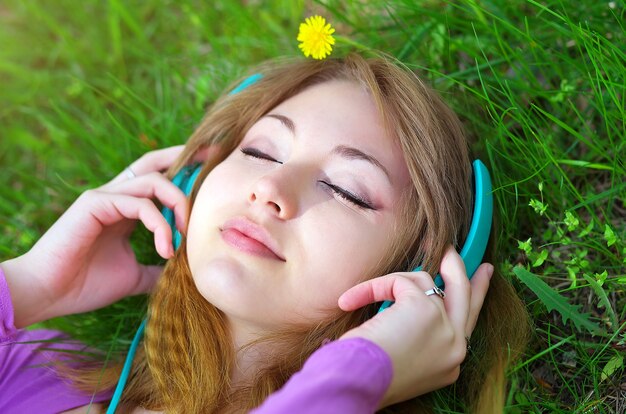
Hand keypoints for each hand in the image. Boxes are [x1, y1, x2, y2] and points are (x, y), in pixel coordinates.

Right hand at [1, 145, 207, 327]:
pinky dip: (160, 224)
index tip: (212, 172)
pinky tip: (166, 248)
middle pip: (155, 163)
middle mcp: (116, 196)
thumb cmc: (85, 285)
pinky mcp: (94, 204)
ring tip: (187, 236)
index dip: (184, 172)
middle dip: (186, 157)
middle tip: (215, 156)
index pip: (159, 180)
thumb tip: (182, 277)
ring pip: (154, 181)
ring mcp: (105, 196)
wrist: (47, 295)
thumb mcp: (133, 277)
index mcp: (125, 209)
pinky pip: (140, 203)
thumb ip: (156, 270)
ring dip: (179, 204)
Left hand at [337, 247, 492, 407]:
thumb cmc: (369, 376)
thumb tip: (406, 310)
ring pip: (425, 281)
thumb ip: (417, 336)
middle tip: (452, 251)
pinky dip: (372, 287)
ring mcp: (445, 326)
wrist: (360, 385)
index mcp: (450, 363)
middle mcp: (455, 347)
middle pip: (465, 296)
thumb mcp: (402, 358)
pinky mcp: (424, 307)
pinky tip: (350, 301)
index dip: (469, 300)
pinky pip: (398, 281)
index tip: (473, 283)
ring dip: (393, 281)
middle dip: (460, 269)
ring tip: (362, 292)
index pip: (466, 324)